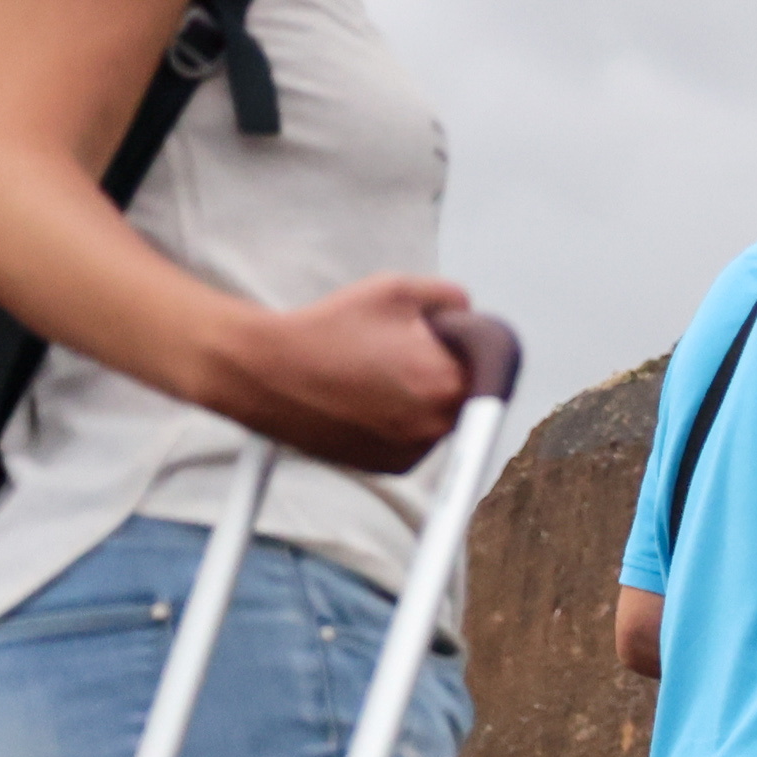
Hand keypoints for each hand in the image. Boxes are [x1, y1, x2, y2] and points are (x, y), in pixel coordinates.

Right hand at [208, 276, 479, 470]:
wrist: (265, 372)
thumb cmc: (322, 332)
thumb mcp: (394, 290)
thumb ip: (449, 297)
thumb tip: (469, 312)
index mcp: (445, 381)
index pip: (490, 364)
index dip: (469, 346)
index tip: (455, 341)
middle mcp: (435, 425)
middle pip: (468, 393)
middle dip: (445, 370)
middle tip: (400, 351)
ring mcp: (413, 450)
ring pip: (441, 418)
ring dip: (424, 398)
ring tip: (374, 373)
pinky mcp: (390, 465)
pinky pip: (416, 440)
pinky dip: (402, 421)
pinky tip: (366, 398)